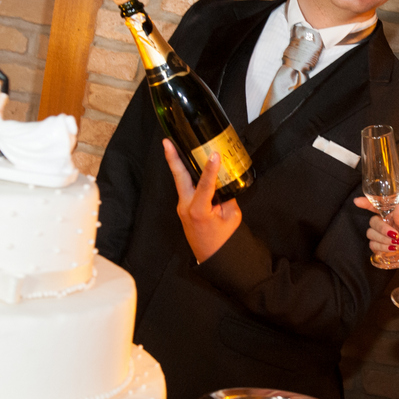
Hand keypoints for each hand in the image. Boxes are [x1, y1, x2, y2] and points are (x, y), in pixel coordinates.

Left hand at [163, 139, 240, 262]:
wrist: (210, 257)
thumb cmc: (222, 240)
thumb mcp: (231, 217)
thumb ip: (227, 197)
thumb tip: (224, 182)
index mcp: (198, 211)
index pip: (205, 185)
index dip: (210, 169)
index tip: (215, 155)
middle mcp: (186, 207)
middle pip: (179, 178)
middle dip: (172, 158)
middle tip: (167, 142)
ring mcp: (182, 206)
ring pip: (180, 180)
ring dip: (178, 163)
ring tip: (174, 145)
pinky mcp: (184, 206)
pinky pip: (186, 187)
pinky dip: (187, 174)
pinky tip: (190, 164)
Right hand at [354, 197, 398, 257]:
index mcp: (389, 214)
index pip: (375, 206)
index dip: (365, 203)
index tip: (357, 201)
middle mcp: (382, 222)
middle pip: (373, 221)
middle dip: (382, 228)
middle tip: (394, 234)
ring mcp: (378, 234)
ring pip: (371, 234)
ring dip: (383, 239)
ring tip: (396, 242)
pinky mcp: (377, 245)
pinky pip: (373, 245)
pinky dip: (382, 247)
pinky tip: (392, 248)